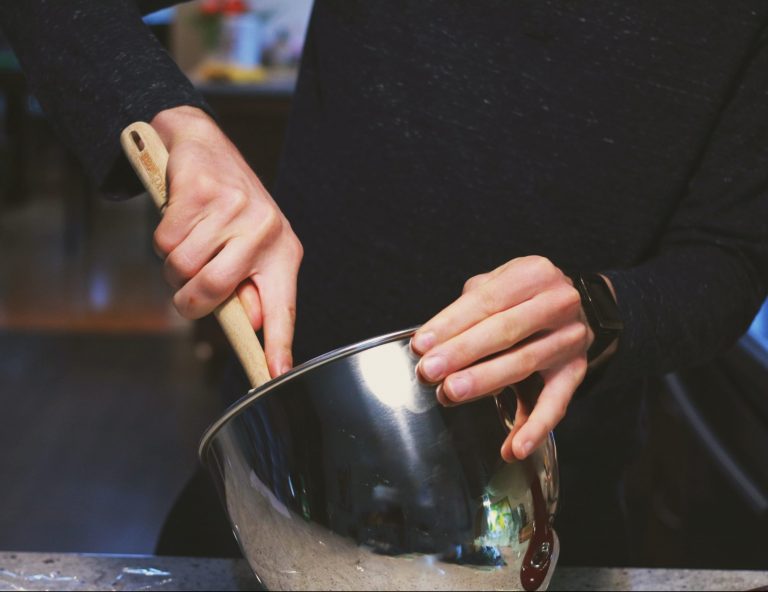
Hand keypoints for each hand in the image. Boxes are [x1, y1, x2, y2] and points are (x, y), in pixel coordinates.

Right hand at [151, 106, 302, 376]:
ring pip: (181, 267)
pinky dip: (162, 235)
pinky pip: (164, 240)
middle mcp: (265, 231)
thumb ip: (251, 285)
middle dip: (187, 297)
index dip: (278, 345)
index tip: (275, 374)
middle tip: (187, 282)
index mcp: (283, 252)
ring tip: (190, 237)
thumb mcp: (252, 246)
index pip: (282, 307)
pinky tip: (180, 215)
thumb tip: (255, 323)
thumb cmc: (229, 207)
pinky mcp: (201, 191)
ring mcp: (233, 209)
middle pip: (211, 291)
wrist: (204, 144)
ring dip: (173, 262)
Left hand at [411, 256, 605, 461]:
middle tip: (430, 371)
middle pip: (504, 331)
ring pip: (524, 363)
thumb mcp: (497, 285)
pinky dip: (535, 428)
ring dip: (484, 381)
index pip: (486, 300)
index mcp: (533, 274)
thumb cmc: (521, 297)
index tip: (421, 345)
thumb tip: (431, 343)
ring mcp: (570, 338)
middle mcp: (558, 303)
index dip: (451, 323)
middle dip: (462, 352)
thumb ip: (467, 308)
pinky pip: (556, 404)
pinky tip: (512, 448)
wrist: (574, 305)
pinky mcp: (576, 371)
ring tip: (451, 393)